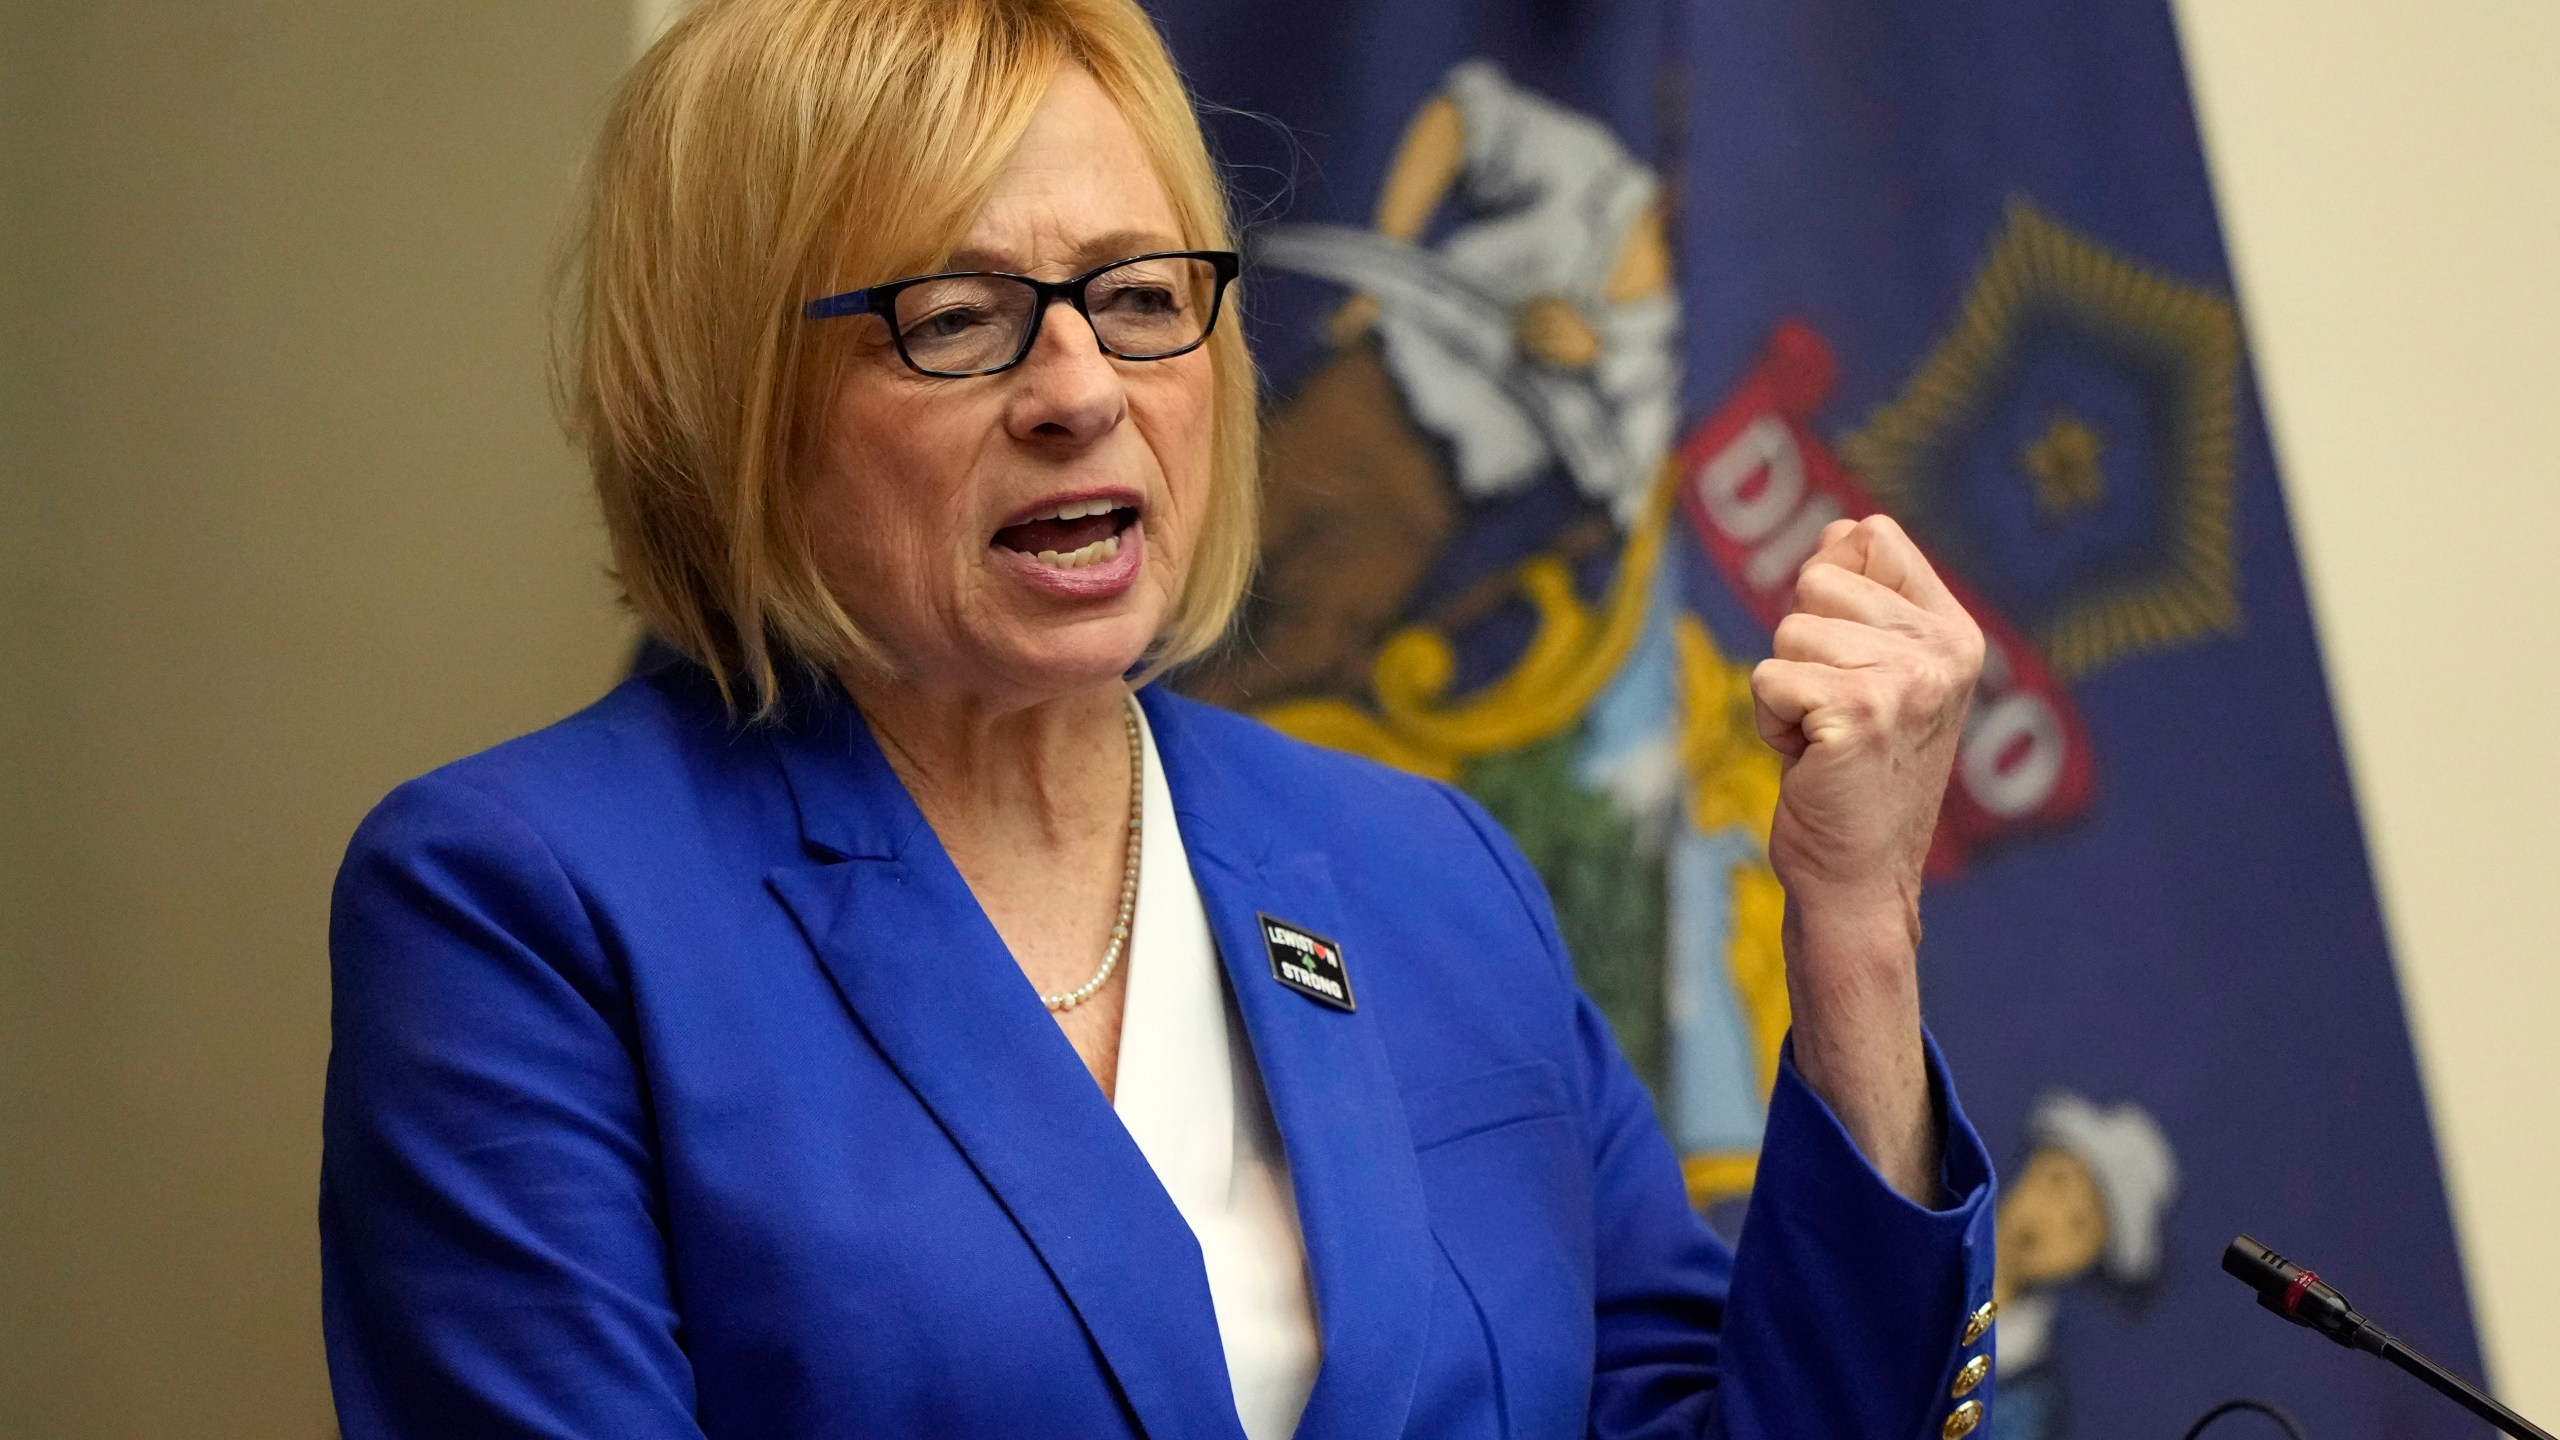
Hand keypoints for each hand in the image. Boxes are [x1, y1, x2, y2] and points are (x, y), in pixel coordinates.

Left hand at [1750, 515, 1983, 1198]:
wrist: (1858, 879)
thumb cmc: (1851, 776)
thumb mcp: (1869, 673)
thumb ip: (1859, 599)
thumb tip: (1837, 529)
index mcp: (1955, 631)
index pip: (1870, 532)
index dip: (1831, 587)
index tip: (1847, 660)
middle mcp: (1944, 649)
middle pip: (1815, 577)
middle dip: (1800, 646)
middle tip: (1831, 713)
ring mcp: (1908, 680)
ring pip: (1786, 630)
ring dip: (1785, 690)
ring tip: (1822, 740)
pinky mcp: (1860, 711)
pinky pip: (1768, 677)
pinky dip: (1770, 723)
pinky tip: (1809, 760)